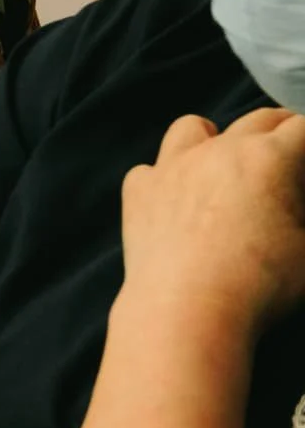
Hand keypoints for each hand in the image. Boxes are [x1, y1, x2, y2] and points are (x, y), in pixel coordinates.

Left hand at [120, 109, 304, 332]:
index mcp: (268, 158)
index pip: (303, 128)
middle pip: (255, 120)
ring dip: (215, 137)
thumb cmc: (261, 282)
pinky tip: (176, 197)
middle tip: (293, 147)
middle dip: (281, 128)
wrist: (186, 307)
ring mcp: (171, 165)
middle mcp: (217, 149)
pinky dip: (166, 176)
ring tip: (228, 160)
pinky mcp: (138, 190)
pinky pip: (151, 167)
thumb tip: (297, 207)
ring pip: (192, 128)